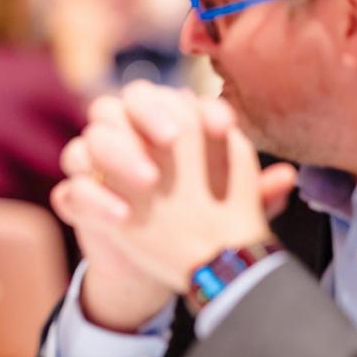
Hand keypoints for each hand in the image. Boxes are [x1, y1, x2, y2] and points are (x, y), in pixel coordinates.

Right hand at [52, 82, 295, 328]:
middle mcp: (118, 139)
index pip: (162, 96)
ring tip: (151, 182)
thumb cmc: (199, 217)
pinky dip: (93, 201)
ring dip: (116, 155)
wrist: (164, 260)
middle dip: (145, 116)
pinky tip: (124, 218)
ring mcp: (91, 170)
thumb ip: (255, 193)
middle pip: (114, 106)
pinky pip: (70, 193)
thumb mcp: (234, 210)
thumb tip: (286, 177)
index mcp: (155, 126)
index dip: (191, 105)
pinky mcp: (76, 202)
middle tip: (174, 138)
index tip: (224, 127)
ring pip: (85, 144)